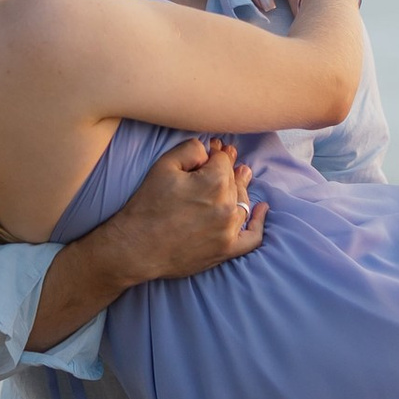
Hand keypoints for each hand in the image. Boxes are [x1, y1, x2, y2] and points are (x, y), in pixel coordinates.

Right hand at [32, 141, 265, 346]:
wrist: (136, 247)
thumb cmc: (148, 205)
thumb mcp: (163, 166)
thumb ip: (191, 149)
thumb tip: (209, 151)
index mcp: (214, 182)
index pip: (224, 160)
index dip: (216, 154)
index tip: (211, 152)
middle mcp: (227, 205)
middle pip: (234, 180)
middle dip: (228, 170)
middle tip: (226, 160)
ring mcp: (229, 230)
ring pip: (242, 203)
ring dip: (241, 189)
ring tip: (242, 178)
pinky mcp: (227, 250)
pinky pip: (253, 237)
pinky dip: (258, 222)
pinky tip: (261, 210)